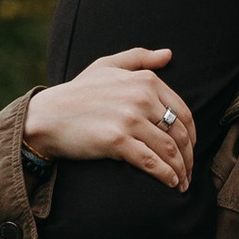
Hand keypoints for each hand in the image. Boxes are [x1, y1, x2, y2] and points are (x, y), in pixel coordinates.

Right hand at [23, 49, 195, 191]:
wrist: (47, 115)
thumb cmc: (77, 92)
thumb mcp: (107, 65)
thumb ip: (140, 58)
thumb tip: (168, 55)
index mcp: (145, 80)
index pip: (182, 112)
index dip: (191, 135)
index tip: (191, 150)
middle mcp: (141, 98)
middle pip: (179, 133)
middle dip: (189, 157)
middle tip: (190, 173)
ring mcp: (130, 119)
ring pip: (169, 149)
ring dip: (180, 170)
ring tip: (182, 183)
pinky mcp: (117, 141)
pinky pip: (151, 162)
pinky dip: (166, 175)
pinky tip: (170, 183)